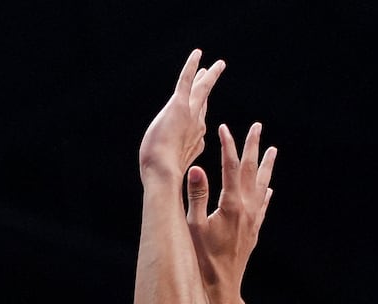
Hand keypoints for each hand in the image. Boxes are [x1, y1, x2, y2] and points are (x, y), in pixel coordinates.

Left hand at [138, 50, 224, 182]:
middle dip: (207, 88)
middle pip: (203, 102)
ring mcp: (190, 114)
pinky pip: (187, 80)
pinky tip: (197, 54)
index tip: (204, 103)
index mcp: (194, 141)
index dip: (201, 110)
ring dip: (207, 76)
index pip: (199, 121)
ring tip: (216, 66)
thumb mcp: (172, 166)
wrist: (162, 172)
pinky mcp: (179, 105)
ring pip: (200, 89)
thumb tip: (192, 151)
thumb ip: (181, 157)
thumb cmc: (161, 175)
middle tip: (213, 74)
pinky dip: (192, 66)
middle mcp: (196, 125)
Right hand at [187, 123, 275, 295]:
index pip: (230, 167)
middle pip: (251, 171)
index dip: (227, 145)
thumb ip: (196, 195)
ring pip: (262, 186)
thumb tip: (196, 167)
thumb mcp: (193, 226)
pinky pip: (263, 206)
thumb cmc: (201, 259)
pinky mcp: (253, 232)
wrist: (220, 287)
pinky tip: (268, 188)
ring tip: (272, 150)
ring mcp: (253, 220)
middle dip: (253, 146)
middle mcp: (247, 209)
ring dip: (266, 166)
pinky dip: (265, 193)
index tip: (224, 128)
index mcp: (231, 205)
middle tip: (257, 127)